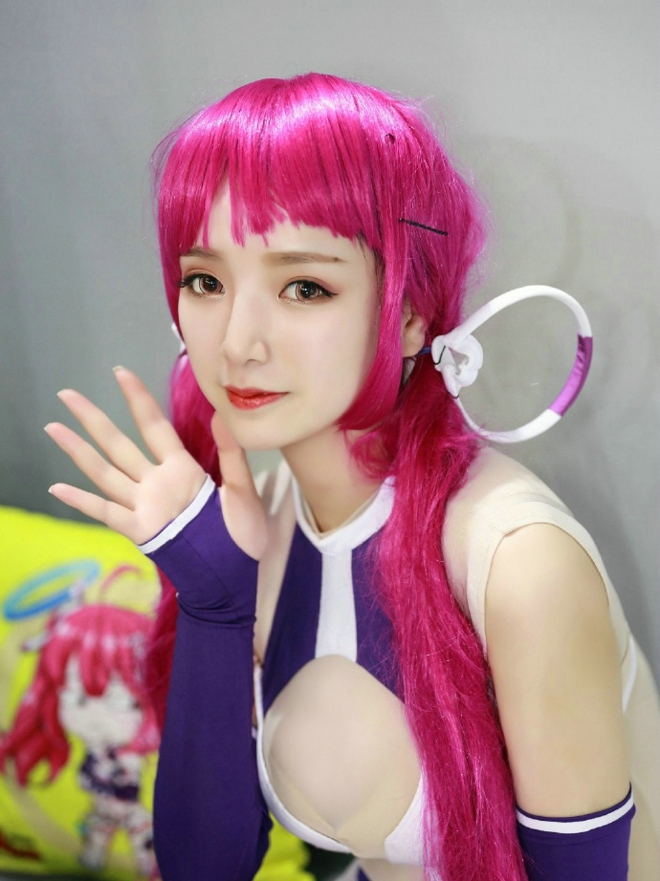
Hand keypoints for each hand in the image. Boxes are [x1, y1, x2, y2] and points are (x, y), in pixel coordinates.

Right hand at [46, 368, 266, 557]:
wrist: (237, 576)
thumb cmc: (243, 534)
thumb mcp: (243, 490)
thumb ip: (231, 454)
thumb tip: (222, 414)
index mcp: (182, 468)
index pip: (154, 426)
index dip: (138, 399)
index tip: (120, 373)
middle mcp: (157, 482)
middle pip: (118, 443)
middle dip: (93, 419)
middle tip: (67, 394)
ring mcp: (145, 505)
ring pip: (105, 472)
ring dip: (79, 451)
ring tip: (53, 428)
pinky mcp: (140, 530)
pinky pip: (107, 512)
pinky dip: (82, 501)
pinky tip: (57, 487)